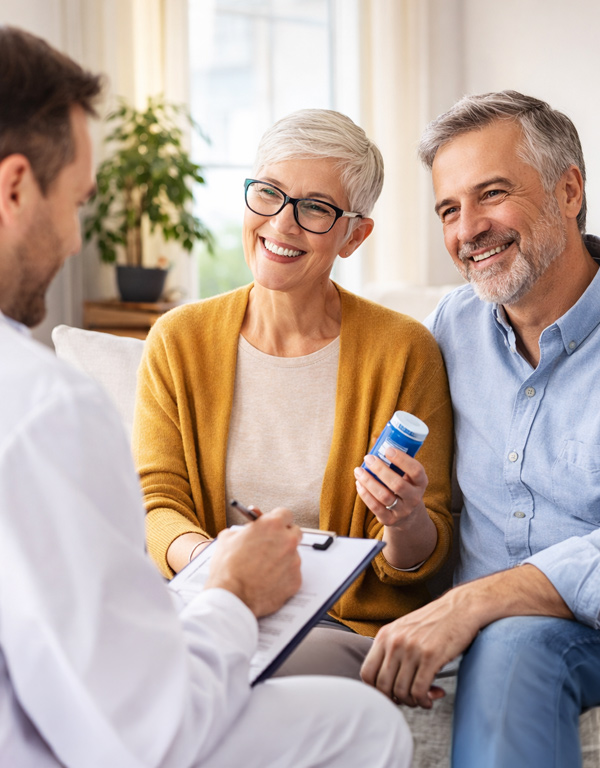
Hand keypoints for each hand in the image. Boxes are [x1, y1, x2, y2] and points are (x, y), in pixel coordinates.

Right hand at [205, 507, 301, 617]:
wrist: (231, 597)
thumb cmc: (227, 568)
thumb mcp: (228, 538)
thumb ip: (244, 530)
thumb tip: (249, 530)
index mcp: (271, 525)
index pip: (285, 514)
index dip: (278, 520)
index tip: (274, 526)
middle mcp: (287, 540)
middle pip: (295, 532)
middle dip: (285, 537)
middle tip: (272, 545)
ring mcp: (294, 561)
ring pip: (294, 555)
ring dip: (283, 559)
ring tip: (264, 569)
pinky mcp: (296, 580)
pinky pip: (293, 574)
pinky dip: (283, 577)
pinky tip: (268, 581)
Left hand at [354, 448, 436, 567]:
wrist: (408, 516)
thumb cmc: (405, 487)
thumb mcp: (408, 476)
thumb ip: (397, 461)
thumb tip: (376, 440)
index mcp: (421, 483)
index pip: (416, 471)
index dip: (402, 460)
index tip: (388, 450)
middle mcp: (414, 498)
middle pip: (397, 484)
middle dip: (380, 469)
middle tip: (368, 458)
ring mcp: (402, 511)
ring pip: (384, 496)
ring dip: (369, 481)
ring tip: (358, 470)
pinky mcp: (390, 520)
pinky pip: (375, 507)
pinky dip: (365, 494)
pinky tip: (359, 483)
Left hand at [360, 585, 479, 707]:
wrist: (461, 607)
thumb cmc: (435, 621)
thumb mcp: (405, 629)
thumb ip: (392, 649)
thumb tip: (385, 682)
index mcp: (385, 635)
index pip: (367, 673)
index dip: (376, 690)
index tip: (388, 695)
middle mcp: (395, 641)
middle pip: (383, 686)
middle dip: (395, 700)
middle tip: (408, 700)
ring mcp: (411, 649)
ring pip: (401, 692)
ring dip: (412, 702)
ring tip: (423, 698)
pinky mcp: (430, 656)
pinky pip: (419, 690)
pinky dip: (424, 701)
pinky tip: (431, 698)